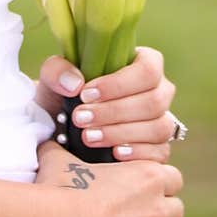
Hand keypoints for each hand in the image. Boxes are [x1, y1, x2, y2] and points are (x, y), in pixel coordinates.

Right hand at [31, 137, 185, 216]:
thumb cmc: (56, 191)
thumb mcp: (59, 160)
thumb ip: (62, 148)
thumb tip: (51, 141)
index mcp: (145, 176)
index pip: (173, 178)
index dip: (159, 184)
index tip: (141, 190)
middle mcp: (155, 208)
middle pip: (176, 210)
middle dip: (160, 213)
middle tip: (137, 216)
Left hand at [33, 45, 177, 162]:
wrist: (62, 127)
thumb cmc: (65, 95)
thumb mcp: (54, 78)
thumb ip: (57, 71)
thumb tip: (75, 84)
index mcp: (143, 63)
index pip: (148, 69)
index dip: (119, 83)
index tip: (86, 94)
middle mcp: (159, 91)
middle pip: (154, 101)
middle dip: (114, 111)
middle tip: (79, 118)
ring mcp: (162, 121)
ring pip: (158, 128)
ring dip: (120, 133)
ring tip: (88, 137)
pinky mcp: (159, 149)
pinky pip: (159, 153)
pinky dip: (137, 154)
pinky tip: (114, 154)